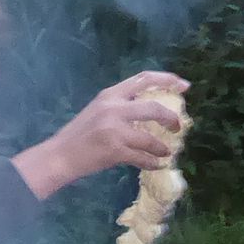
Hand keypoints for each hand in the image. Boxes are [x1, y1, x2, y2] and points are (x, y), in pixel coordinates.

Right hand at [28, 71, 187, 187]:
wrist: (59, 156)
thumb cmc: (79, 134)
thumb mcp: (98, 110)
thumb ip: (121, 105)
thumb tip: (152, 108)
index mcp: (109, 94)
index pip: (144, 79)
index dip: (167, 80)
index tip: (184, 86)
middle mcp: (113, 108)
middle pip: (154, 107)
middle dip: (171, 118)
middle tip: (178, 126)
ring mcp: (114, 130)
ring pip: (150, 138)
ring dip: (162, 147)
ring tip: (166, 151)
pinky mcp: (115, 151)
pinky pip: (143, 158)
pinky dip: (153, 162)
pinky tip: (157, 164)